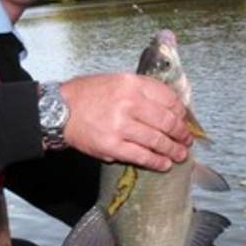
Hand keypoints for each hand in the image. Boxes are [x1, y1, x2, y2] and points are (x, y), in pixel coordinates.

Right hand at [59, 73, 191, 170]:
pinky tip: (164, 164)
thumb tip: (167, 107)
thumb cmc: (86, 95)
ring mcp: (121, 126)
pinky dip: (156, 162)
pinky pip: (142, 156)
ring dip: (173, 150)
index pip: (168, 98)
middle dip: (181, 133)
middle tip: (186, 140)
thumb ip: (141, 90)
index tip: (184, 119)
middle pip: (167, 121)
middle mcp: (129, 103)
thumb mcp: (116, 81)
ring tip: (180, 155)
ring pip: (157, 141)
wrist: (59, 110)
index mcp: (131, 84)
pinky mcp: (112, 146)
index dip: (181, 112)